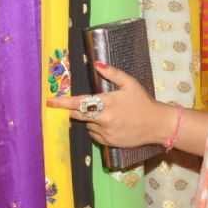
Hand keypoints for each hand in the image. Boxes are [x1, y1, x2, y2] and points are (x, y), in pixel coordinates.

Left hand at [47, 62, 174, 147]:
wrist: (157, 124)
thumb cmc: (143, 101)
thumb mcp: (130, 83)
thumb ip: (112, 73)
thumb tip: (96, 65)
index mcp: (107, 103)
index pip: (79, 103)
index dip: (63, 102)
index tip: (49, 101)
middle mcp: (104, 120)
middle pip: (79, 116)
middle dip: (73, 111)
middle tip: (72, 106)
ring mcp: (106, 133)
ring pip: (88, 125)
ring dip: (90, 119)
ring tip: (107, 113)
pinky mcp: (109, 143)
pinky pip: (95, 135)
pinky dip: (97, 129)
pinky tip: (110, 124)